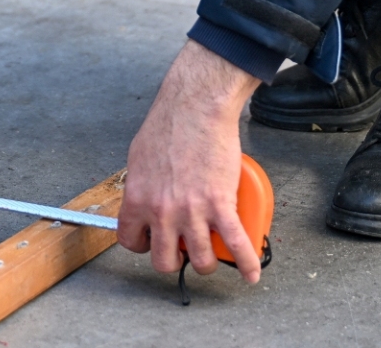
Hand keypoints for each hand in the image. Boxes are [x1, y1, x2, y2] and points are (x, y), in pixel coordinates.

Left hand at [118, 40, 262, 283]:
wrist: (196, 107)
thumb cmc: (169, 124)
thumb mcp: (139, 158)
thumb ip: (142, 184)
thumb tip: (147, 195)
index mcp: (138, 199)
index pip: (130, 240)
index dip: (142, 246)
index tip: (151, 242)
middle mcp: (162, 211)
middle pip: (164, 260)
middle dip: (174, 260)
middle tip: (182, 252)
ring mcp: (192, 211)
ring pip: (200, 259)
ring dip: (206, 263)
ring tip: (211, 256)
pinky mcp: (221, 204)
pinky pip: (235, 243)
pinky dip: (245, 262)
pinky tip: (250, 273)